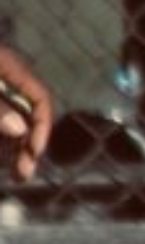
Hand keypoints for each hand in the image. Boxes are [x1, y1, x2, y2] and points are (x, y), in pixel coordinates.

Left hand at [0, 44, 53, 180]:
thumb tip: (21, 129)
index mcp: (9, 67)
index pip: (40, 101)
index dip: (41, 128)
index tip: (32, 154)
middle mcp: (3, 79)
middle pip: (25, 115)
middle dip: (25, 145)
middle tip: (22, 176)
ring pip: (9, 121)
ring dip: (11, 146)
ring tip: (11, 171)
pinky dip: (0, 138)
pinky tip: (1, 153)